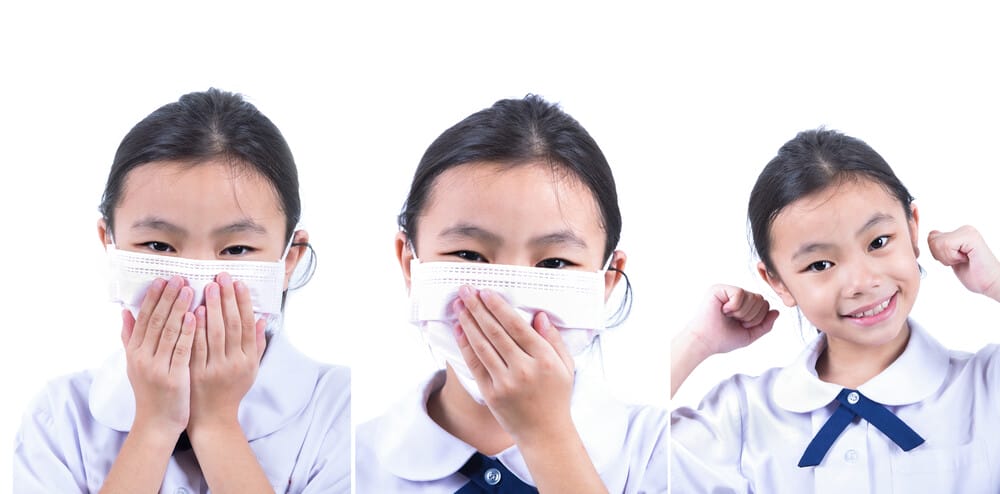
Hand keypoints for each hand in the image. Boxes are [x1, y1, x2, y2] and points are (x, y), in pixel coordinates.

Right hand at [121, 276, 195, 436]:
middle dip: (167, 298)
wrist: (157, 423)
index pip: (143, 319)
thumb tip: (126, 310)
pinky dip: (187, 332)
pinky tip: (195, 316)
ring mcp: (157, 368)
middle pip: (155, 322)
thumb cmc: (151, 391)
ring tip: (189, 289)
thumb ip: (130, 337)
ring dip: (179, 309)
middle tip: (178, 277)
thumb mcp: (135, 363)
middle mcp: (142, 358)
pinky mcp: (173, 378)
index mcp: (134, 353)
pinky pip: (181, 351)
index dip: (153, 298)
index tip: (162, 279)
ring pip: (168, 333)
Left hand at [188, 272, 265, 432]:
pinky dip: (195, 328)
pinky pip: (196, 347)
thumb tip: (262, 318)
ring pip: (215, 334)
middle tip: (222, 277)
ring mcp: (215, 369)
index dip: (244, 303)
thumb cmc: (231, 390)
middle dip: (227, 299)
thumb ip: (257, 344)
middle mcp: (235, 363)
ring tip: (208, 287)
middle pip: (232, 325)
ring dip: (212, 308)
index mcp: (249, 360)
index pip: (248, 325)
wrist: (212, 419)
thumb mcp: (250, 369)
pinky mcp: (197, 373)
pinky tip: (193, 311)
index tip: (239, 284)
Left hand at [452, 286, 575, 442]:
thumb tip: (539, 316)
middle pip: (495, 332)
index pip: (516, 326)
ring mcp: (505, 382)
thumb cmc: (556, 397)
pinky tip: (459, 330)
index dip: (498, 307)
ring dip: (468, 322)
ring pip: (482, 346)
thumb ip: (554, 339)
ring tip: (459, 305)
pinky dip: (466, 346)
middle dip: (478, 308)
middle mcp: (523, 369)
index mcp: (544, 360)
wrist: (544, 433)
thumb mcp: (566, 366)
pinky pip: (475, 365)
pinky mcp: (491, 393)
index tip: (486, 292)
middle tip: (466, 290)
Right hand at [684, 284, 778, 357]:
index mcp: (743, 305)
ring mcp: (727, 291)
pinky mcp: (719, 288)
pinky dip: (735, 306)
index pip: (764, 304)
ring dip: (743, 313)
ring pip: (752, 296)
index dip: (758, 318)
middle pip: (761, 299)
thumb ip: (765, 325)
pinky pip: (740, 293)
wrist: (704, 342)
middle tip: (735, 321)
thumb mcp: (750, 335)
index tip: (742, 325)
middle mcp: (736, 296)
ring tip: (729, 317)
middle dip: (752, 316)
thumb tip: (777, 312)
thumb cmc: (722, 339)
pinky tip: (724, 310)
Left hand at [929, 226, 999, 300]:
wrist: (993, 284)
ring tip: (963, 260)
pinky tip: (965, 259)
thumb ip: (942, 246)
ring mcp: (968, 231)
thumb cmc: (976, 275)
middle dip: (941, 256)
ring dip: (948, 258)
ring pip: (937, 242)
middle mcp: (964, 229)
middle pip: (932, 239)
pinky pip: (945, 245)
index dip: (937, 254)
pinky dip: (952, 257)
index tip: (955, 260)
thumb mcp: (952, 259)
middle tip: (960, 261)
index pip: (931, 238)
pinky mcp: (970, 237)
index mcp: (959, 233)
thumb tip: (932, 233)